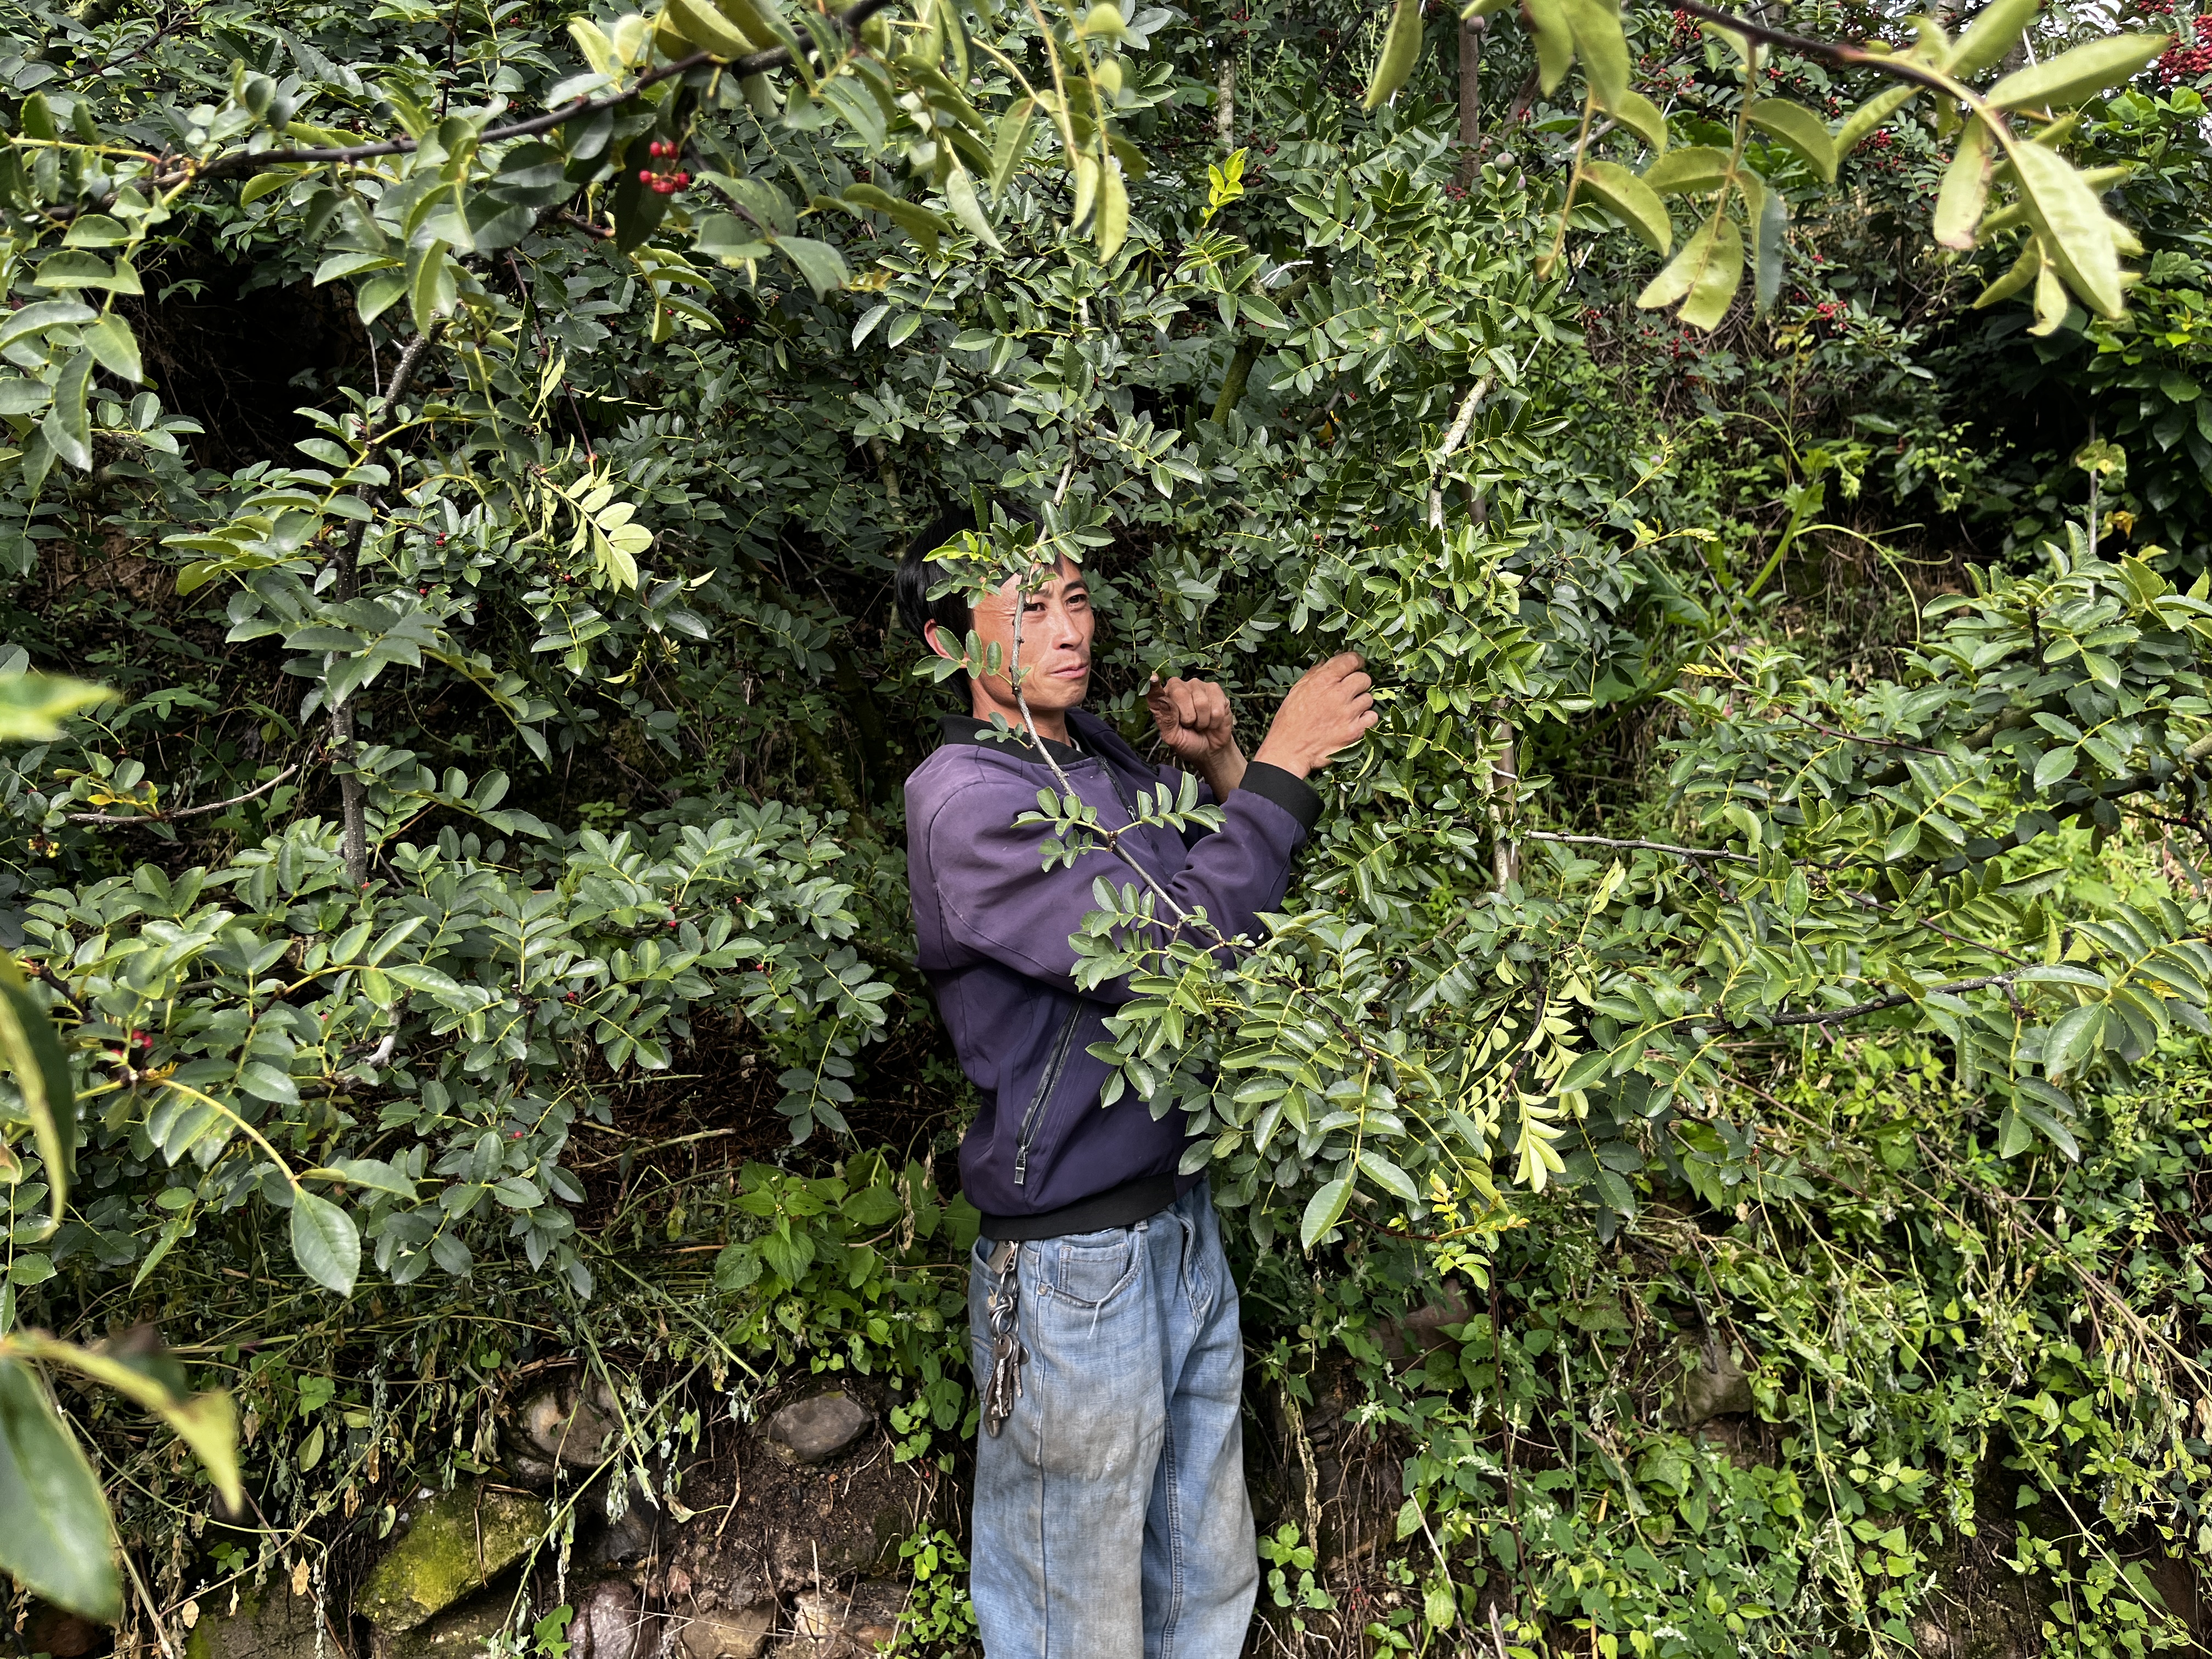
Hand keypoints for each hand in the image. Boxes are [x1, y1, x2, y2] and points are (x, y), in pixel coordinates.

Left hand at [1147, 674, 1239, 767]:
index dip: (1154, 686)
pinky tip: (1212, 721)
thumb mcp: (1173, 738)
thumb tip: (1163, 700)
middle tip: (1189, 724)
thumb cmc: (1188, 741)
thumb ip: (1166, 720)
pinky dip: (1214, 721)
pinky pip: (1216, 707)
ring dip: (1202, 721)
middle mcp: (1179, 688)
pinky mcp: (1215, 690)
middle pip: (1180, 693)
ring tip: (1201, 724)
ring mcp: (1198, 686)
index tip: (1153, 679)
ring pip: (1201, 702)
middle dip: (1187, 717)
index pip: (1155, 691)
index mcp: (1163, 699)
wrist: (1210, 748)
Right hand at [1253, 652, 1377, 777]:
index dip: (1356, 661)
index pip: (1351, 660)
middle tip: (1350, 691)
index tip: (1356, 664)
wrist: (1289, 751)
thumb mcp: (1297, 691)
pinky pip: (1372, 717)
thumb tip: (1326, 662)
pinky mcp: (1355, 731)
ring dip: (1361, 702)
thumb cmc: (1289, 721)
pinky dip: (1366, 718)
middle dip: (1358, 682)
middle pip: (1364, 678)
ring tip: (1348, 709)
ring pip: (1369, 698)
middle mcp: (1338, 694)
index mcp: (1323, 680)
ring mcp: (1349, 713)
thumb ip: (1314, 674)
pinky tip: (1355, 721)